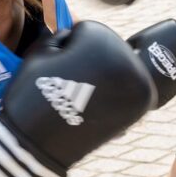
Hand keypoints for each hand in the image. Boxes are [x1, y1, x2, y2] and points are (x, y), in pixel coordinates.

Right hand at [0, 21, 154, 176]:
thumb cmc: (32, 93)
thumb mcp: (40, 51)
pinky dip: (117, 96)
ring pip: (121, 68)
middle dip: (92, 62)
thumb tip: (76, 31)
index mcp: (101, 36)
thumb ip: (62, 34)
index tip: (60, 67)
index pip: (88, 32)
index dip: (69, 48)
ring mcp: (139, 79)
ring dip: (106, 78)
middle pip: (108, 49)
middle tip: (72, 84)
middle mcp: (127, 54)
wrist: (35, 145)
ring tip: (84, 98)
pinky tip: (97, 106)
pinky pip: (130, 90)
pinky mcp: (143, 102)